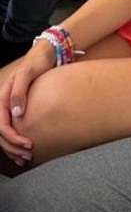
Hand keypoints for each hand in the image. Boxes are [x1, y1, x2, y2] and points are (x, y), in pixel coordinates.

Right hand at [0, 41, 55, 164]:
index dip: (12, 138)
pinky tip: (25, 149)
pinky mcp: (19, 108)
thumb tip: (16, 113)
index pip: (1, 124)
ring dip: (14, 148)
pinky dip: (18, 141)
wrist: (46, 53)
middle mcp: (4, 104)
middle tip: (28, 155)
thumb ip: (19, 92)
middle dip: (13, 147)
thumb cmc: (36, 62)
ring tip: (26, 157)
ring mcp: (10, 107)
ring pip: (6, 134)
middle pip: (1, 133)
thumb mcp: (27, 73)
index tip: (27, 144)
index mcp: (2, 97)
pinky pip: (14, 128)